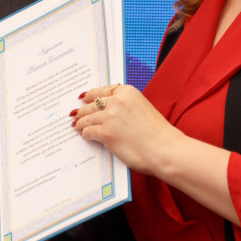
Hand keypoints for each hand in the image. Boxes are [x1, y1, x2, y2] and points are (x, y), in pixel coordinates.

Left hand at [71, 83, 185, 176]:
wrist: (164, 149)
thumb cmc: (158, 132)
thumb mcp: (143, 108)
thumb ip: (126, 105)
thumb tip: (110, 110)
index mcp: (127, 92)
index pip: (102, 91)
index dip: (90, 95)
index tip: (84, 97)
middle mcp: (117, 101)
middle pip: (92, 104)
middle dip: (83, 110)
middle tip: (76, 113)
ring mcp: (110, 117)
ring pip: (88, 118)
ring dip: (81, 122)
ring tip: (76, 125)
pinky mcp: (106, 133)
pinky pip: (89, 131)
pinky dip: (85, 134)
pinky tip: (85, 135)